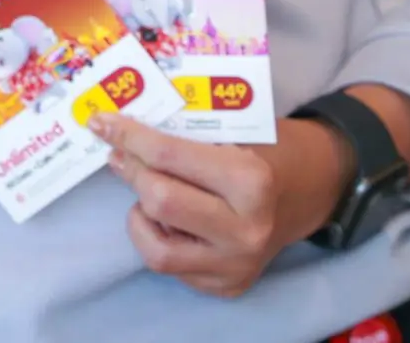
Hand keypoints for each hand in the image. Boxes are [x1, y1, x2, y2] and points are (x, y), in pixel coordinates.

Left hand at [88, 112, 355, 299]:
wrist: (308, 192)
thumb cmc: (266, 151)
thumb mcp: (234, 130)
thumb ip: (184, 134)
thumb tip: (119, 132)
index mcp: (251, 181)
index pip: (169, 156)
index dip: (129, 136)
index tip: (102, 122)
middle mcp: (245, 230)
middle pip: (158, 200)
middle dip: (132, 171)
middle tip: (121, 154)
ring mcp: (236, 266)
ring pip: (155, 248)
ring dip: (142, 214)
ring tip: (151, 194)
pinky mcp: (225, 287)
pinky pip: (170, 266)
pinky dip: (158, 237)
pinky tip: (172, 220)